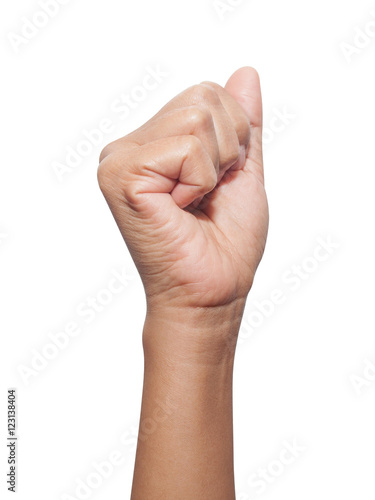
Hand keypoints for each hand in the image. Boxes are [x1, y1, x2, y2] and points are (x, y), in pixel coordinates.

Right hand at [98, 67, 267, 312]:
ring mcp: (120, 159)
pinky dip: (200, 182)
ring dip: (214, 169)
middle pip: (203, 96)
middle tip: (206, 195)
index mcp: (155, 143)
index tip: (216, 184)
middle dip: (228, 150)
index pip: (207, 93)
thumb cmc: (225, 243)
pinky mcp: (121, 175)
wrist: (212, 291)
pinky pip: (188, 148)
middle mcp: (130, 146)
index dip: (234, 139)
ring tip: (193, 203)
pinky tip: (179, 209)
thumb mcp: (242, 171)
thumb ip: (243, 122)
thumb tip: (245, 73)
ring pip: (198, 117)